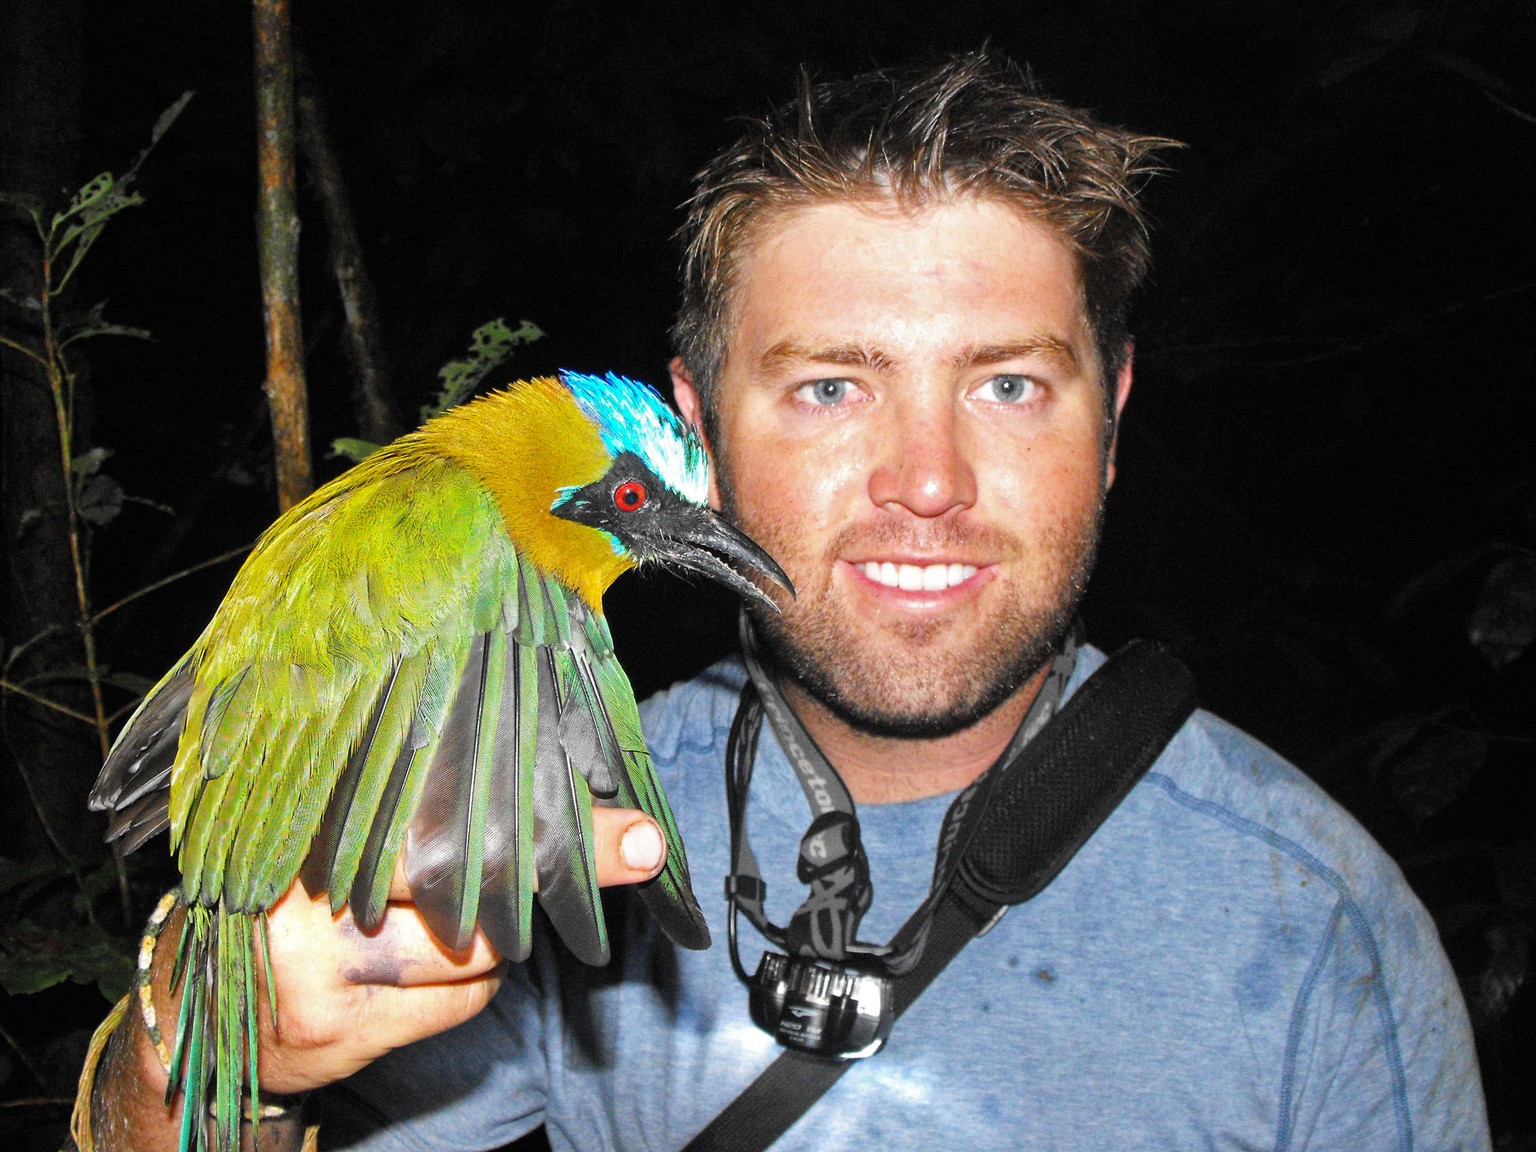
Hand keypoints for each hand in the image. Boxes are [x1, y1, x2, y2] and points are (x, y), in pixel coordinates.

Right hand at [90, 808, 667, 1150]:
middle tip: (637, 846)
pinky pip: (458, 1001)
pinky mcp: (337, 1026)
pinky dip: (470, 985)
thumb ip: (417, 804)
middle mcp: (311, 879)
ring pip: (477, 944)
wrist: (195, 1009)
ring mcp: (320, 960)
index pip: (448, 797)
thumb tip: (550, 783)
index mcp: (313, 810)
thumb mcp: (336, 830)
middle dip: (569, 861)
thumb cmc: (289, 892)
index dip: (544, 803)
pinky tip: (430, 968)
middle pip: (475, 867)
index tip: (633, 821)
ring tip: (457, 915)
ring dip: (500, 933)